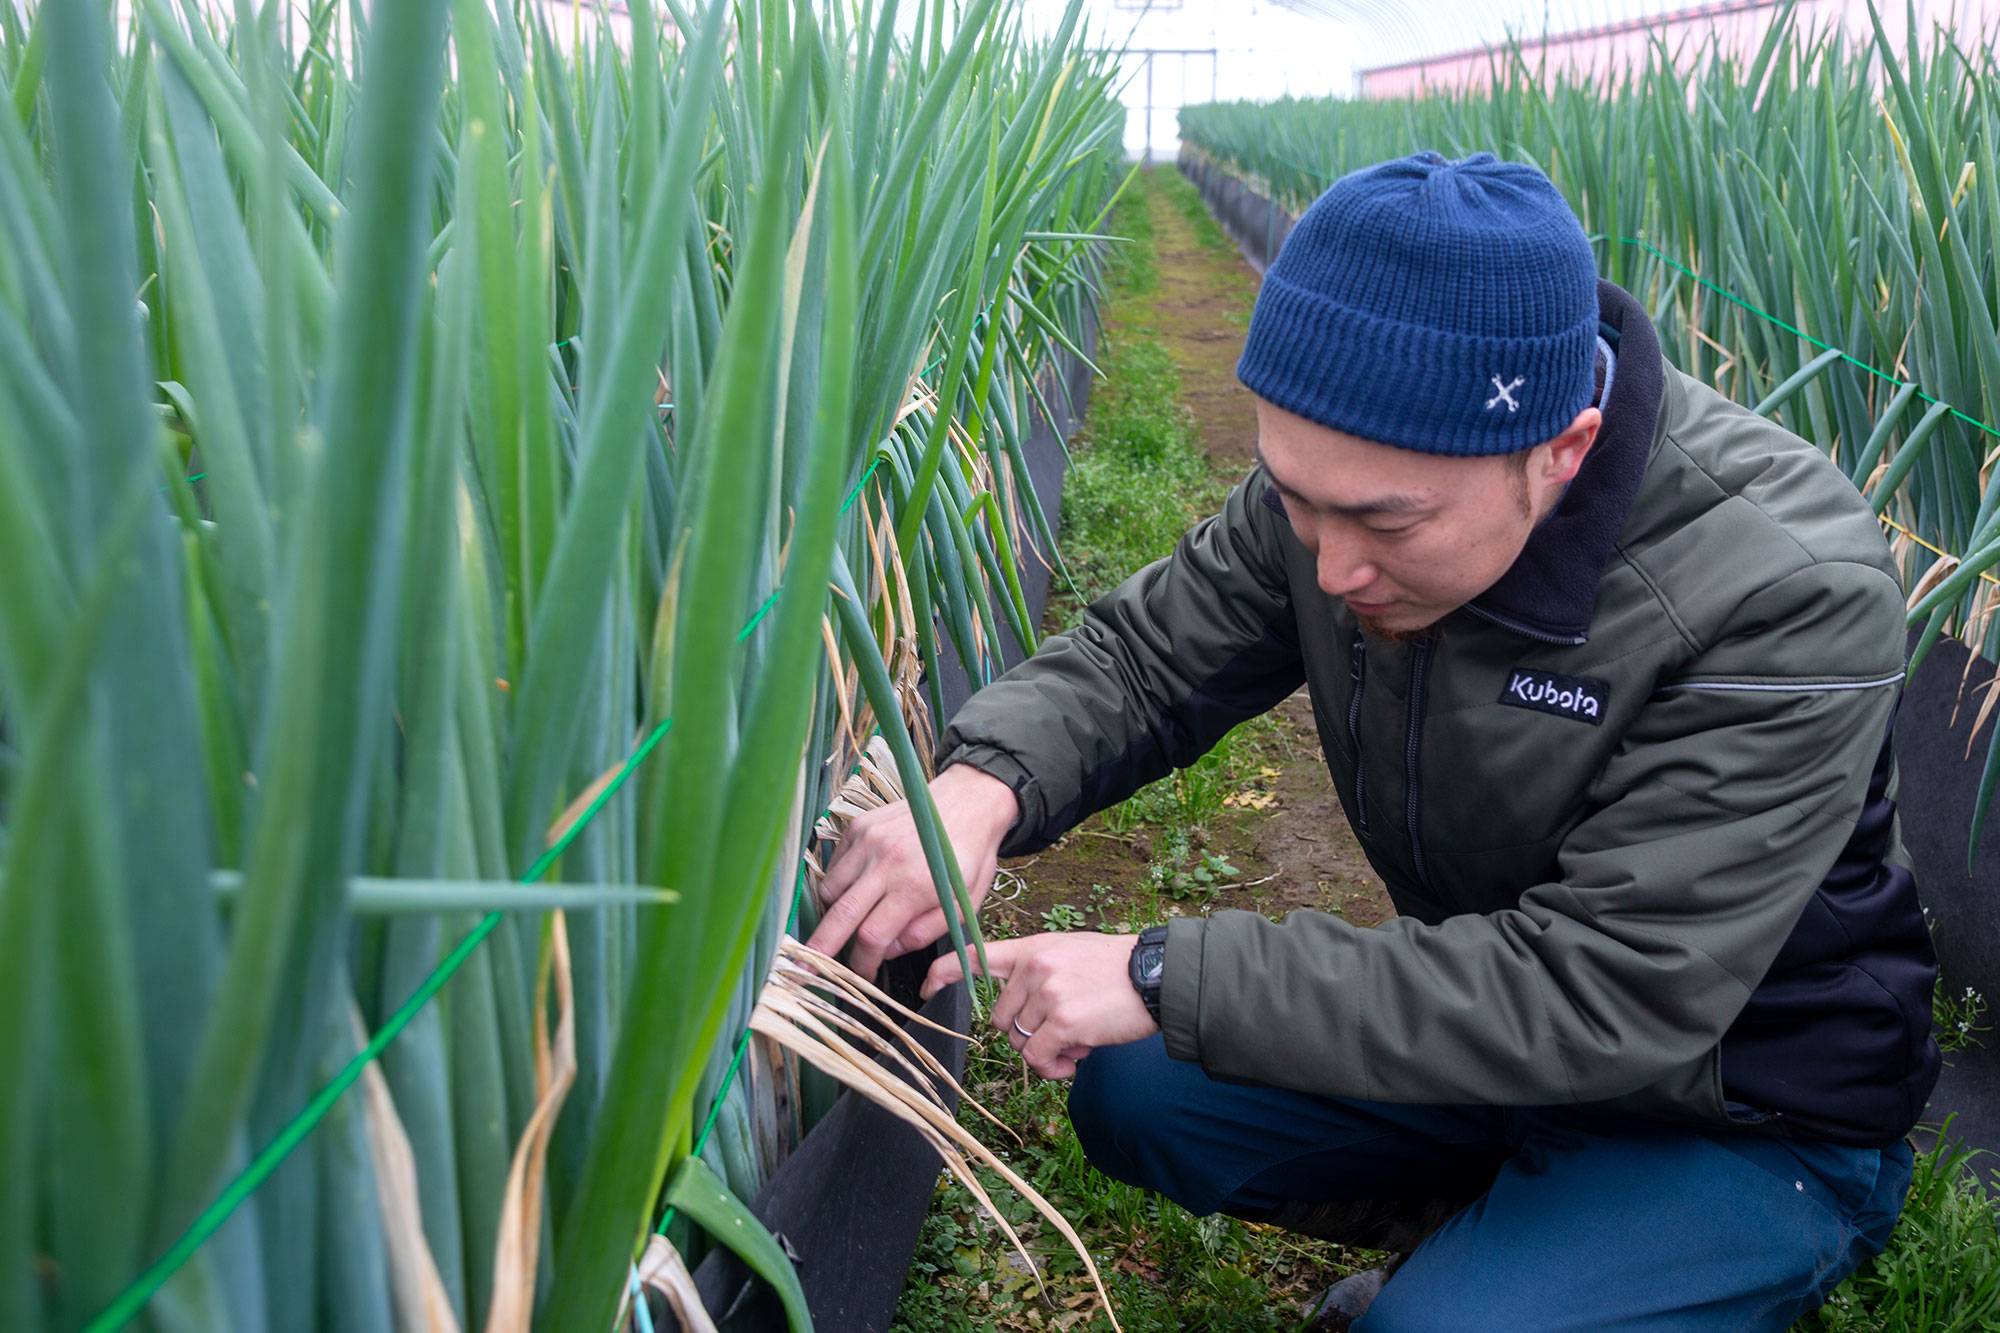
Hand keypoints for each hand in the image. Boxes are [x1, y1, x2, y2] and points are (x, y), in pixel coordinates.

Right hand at [804, 763, 1019, 979]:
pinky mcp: (859, 826)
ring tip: (849, 921)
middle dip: (819, 947)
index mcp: (914, 886)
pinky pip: (835, 865)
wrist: (968, 802)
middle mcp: (885, 862)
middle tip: (801, 970)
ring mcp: (868, 841)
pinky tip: (858, 888)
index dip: (861, 964)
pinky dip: (839, 883)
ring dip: (834, 913)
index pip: (872, 936)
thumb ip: (924, 932)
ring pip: (831, 890)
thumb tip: (889, 951)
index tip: (861, 976)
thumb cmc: (969, 857)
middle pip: (841, 915)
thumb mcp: (963, 904)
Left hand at [922, 932, 1157, 1079]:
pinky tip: (1074, 1058)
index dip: (945, 972)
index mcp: (1033, 950)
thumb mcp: (1070, 953)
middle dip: (1025, 1033)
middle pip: (1001, 1019)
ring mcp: (1048, 994)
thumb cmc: (1115, 970)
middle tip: (1060, 1031)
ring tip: (1076, 1041)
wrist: (1154, 976)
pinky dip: (1053, 1066)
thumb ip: (1039, 976)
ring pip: (1019, 1042)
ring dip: (1044, 1051)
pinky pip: (1038, 1058)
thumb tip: (1020, 1021)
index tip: (926, 986)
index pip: (977, 956)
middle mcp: (1035, 969)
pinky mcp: (1064, 1021)